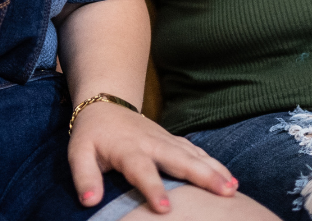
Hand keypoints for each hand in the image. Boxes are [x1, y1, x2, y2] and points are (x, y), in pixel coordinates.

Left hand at [67, 102, 237, 212]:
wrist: (104, 103)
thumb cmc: (91, 135)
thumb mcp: (78, 153)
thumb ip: (84, 177)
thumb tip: (90, 201)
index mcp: (127, 148)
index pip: (141, 169)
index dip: (152, 188)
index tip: (165, 208)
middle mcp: (151, 142)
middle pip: (178, 159)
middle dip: (201, 175)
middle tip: (223, 193)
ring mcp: (165, 139)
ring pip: (193, 154)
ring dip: (214, 170)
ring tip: (233, 189)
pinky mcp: (172, 140)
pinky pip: (196, 152)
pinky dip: (214, 163)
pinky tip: (230, 179)